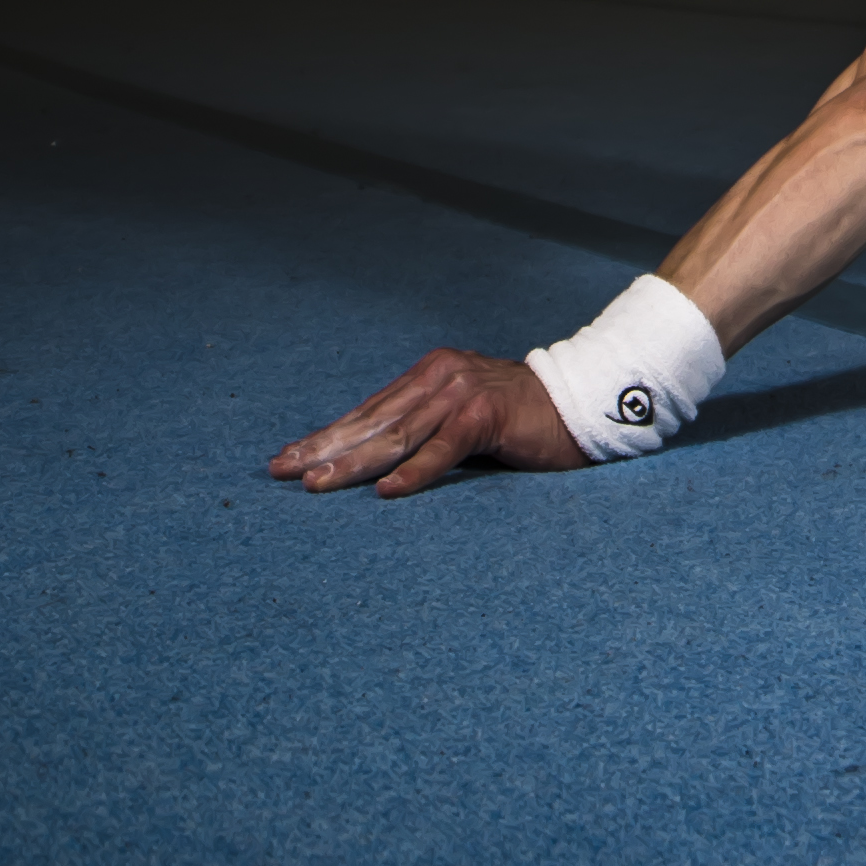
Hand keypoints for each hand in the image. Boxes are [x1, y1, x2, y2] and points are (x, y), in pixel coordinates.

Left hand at [268, 346, 585, 496]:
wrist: (582, 404)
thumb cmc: (521, 421)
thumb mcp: (462, 415)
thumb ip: (425, 426)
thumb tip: (374, 459)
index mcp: (429, 373)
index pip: (368, 410)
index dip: (327, 435)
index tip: (287, 459)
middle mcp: (440, 376)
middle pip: (372, 421)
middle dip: (324, 448)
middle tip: (283, 471)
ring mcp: (463, 393)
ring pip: (398, 436)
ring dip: (353, 463)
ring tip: (318, 483)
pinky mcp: (488, 416)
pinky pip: (444, 449)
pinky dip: (416, 472)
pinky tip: (388, 491)